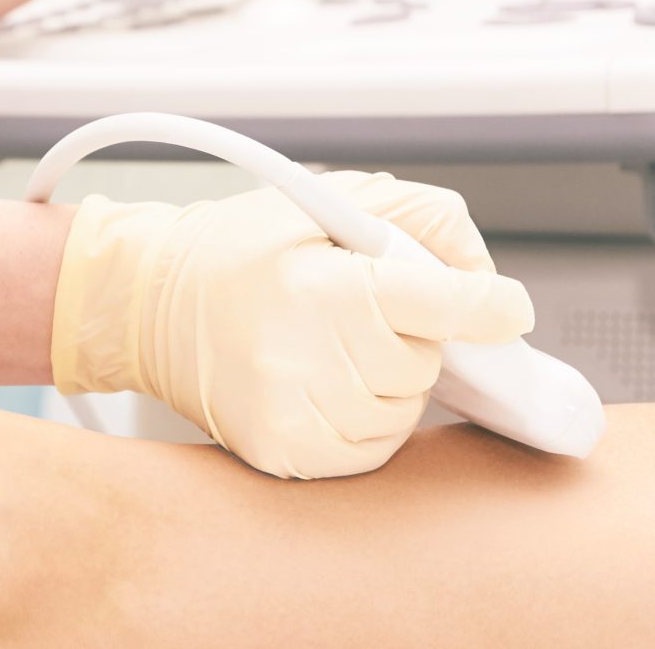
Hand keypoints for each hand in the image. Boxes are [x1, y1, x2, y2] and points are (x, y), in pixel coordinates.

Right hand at [50, 171, 534, 478]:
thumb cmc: (237, 250)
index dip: (490, 306)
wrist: (147, 303)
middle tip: (359, 311)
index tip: (507, 309)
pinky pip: (373, 450)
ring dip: (390, 381)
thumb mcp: (327, 201)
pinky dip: (367, 420)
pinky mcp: (284, 453)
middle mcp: (307, 354)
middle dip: (411, 334)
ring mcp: (294, 412)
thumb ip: (418, 217)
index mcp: (323, 285)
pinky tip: (325, 385)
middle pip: (428, 361)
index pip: (449, 305)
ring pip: (406, 410)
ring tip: (332, 347)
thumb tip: (481, 273)